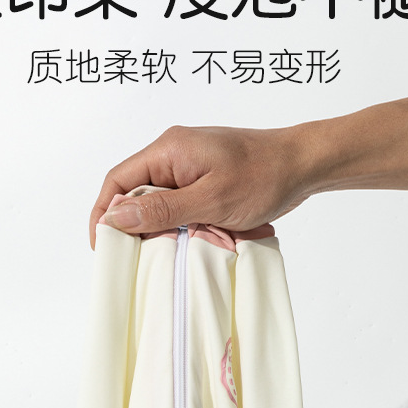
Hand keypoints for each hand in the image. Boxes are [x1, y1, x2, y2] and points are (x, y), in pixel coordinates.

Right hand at [88, 124, 313, 248]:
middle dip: (135, 226)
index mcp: (167, 149)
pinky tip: (192, 241)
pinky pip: (180, 206)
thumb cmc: (264, 176)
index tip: (103, 246)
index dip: (104, 214)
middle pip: (135, 193)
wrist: (305, 164)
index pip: (118, 180)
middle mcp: (173, 154)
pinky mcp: (204, 180)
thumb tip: (117, 217)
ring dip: (163, 229)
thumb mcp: (211, 199)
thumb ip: (163, 209)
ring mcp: (189, 167)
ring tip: (169, 251)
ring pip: (159, 203)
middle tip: (137, 257)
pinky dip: (183, 226)